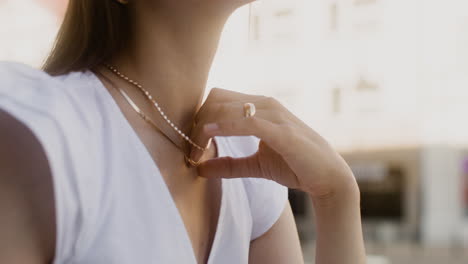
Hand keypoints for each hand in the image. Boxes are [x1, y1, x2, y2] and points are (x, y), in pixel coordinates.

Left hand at [190, 88, 358, 199]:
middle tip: (192, 149)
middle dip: (197, 122)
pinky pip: (249, 123)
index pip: (218, 98)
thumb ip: (228, 165)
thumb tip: (199, 169)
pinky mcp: (283, 132)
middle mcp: (266, 104)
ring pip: (228, 107)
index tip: (192, 143)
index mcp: (259, 107)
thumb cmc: (294, 165)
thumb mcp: (254, 165)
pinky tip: (209, 135)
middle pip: (217, 98)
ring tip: (196, 150)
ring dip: (206, 127)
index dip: (200, 117)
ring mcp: (275, 115)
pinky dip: (226, 127)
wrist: (327, 177)